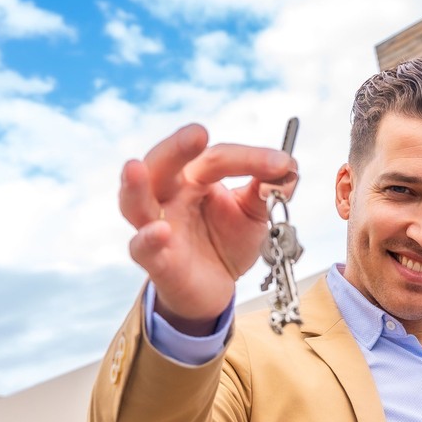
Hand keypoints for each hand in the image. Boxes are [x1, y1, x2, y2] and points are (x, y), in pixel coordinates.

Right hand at [119, 123, 298, 330]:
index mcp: (193, 177)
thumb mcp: (253, 212)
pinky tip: (160, 231)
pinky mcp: (156, 261)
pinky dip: (148, 239)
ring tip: (134, 167)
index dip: (249, 159)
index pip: (215, 158)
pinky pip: (142, 248)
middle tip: (197, 134)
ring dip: (134, 185)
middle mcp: (169, 196)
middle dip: (176, 147)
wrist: (217, 288)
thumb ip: (267, 189)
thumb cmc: (226, 242)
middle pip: (160, 163)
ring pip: (134, 202)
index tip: (282, 164)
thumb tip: (288, 167)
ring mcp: (158, 227)